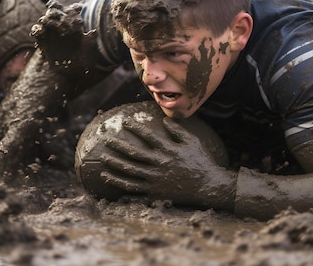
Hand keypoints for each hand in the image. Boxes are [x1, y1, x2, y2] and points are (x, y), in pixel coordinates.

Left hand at [100, 116, 235, 209]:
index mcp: (168, 151)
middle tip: (107, 139)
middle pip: (134, 154)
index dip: (136, 128)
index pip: (148, 136)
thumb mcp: (193, 142)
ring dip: (115, 165)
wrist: (209, 186)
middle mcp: (159, 165)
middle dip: (119, 146)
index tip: (125, 123)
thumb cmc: (202, 161)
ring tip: (103, 160)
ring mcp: (156, 180)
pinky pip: (136, 190)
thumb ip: (178, 131)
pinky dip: (122, 187)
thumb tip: (165, 120)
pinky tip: (112, 182)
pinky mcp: (156, 193)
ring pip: (130, 172)